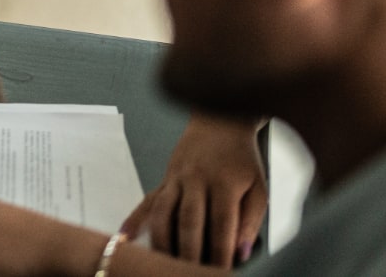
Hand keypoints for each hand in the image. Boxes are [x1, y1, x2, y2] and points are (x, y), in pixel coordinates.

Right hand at [121, 113, 266, 266]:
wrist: (219, 123)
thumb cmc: (241, 159)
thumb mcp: (259, 188)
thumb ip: (252, 221)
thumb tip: (242, 252)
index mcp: (224, 183)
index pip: (222, 224)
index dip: (221, 252)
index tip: (221, 271)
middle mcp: (196, 179)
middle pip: (188, 222)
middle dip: (189, 252)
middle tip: (188, 272)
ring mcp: (176, 178)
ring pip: (163, 212)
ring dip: (162, 241)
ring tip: (162, 263)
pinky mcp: (164, 179)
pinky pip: (147, 200)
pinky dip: (135, 219)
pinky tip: (126, 236)